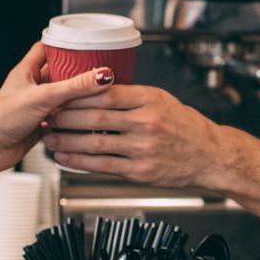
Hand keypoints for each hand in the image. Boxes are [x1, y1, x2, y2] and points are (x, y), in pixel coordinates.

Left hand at [0, 44, 114, 173]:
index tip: (84, 45)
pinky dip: (72, 119)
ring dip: (77, 98)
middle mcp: (31, 87)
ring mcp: (35, 106)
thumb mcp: (43, 97)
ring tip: (97, 94)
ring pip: (61, 97)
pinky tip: (85, 120)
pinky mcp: (39, 124)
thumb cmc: (1, 119)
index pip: (46, 49)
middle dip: (78, 73)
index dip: (64, 45)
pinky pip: (61, 119)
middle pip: (59, 74)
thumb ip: (74, 87)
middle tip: (98, 71)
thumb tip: (101, 76)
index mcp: (26, 72)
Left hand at [40, 85, 233, 191]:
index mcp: (150, 99)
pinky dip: (79, 162)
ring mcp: (143, 148)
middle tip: (48, 114)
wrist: (211, 155)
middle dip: (66, 116)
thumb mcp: (162, 100)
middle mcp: (147, 122)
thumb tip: (96, 88)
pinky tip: (65, 157)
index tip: (60, 93)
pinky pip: (102, 165)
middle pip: (96, 117)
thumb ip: (132, 96)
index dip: (78, 94)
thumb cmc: (186, 127)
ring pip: (95, 143)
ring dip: (67, 140)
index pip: (106, 93)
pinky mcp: (140, 171)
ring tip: (50, 136)